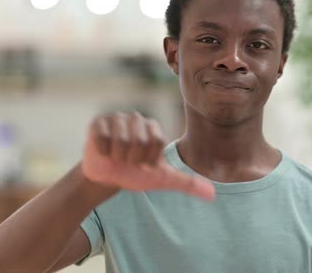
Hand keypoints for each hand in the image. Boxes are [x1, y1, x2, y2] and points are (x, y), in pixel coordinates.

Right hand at [80, 112, 214, 200]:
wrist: (106, 178)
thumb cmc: (135, 174)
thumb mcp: (163, 179)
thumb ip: (188, 183)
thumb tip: (213, 195)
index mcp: (153, 127)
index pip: (157, 143)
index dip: (148, 160)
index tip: (142, 163)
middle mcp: (136, 118)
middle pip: (139, 141)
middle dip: (132, 159)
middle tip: (127, 161)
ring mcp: (116, 117)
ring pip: (122, 141)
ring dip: (118, 157)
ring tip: (116, 156)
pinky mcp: (98, 122)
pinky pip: (103, 139)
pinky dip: (104, 152)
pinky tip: (104, 152)